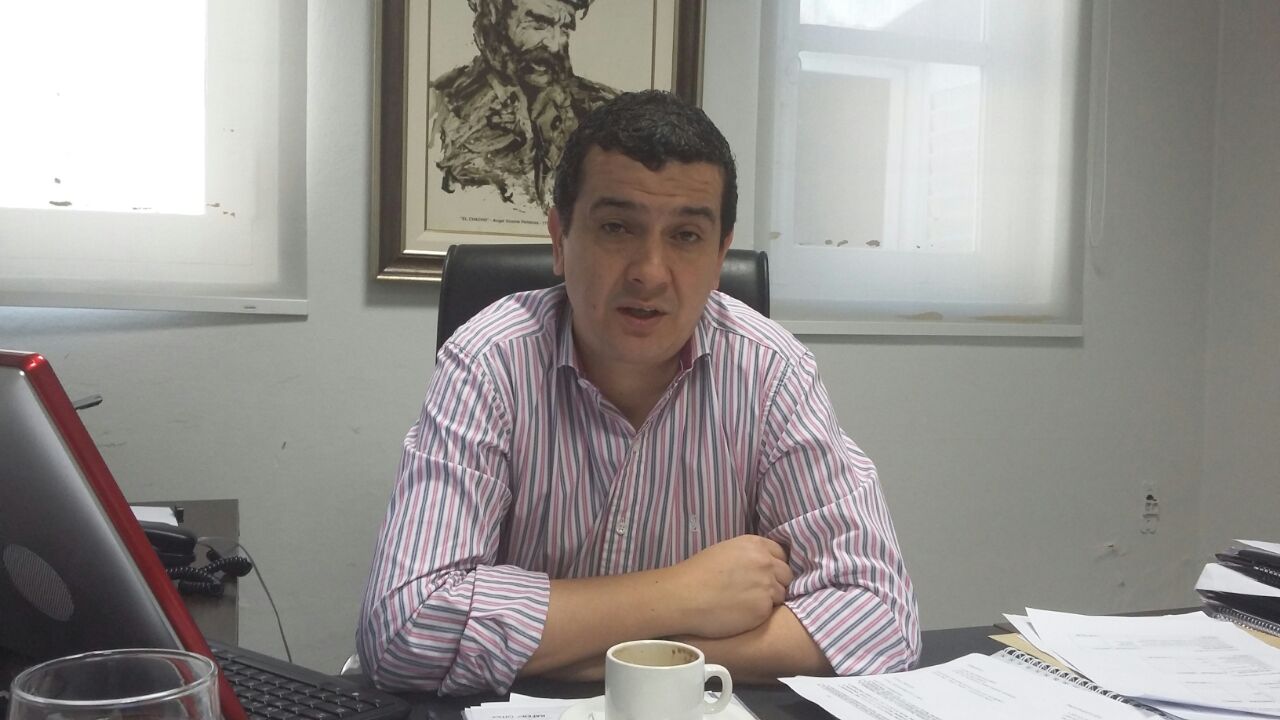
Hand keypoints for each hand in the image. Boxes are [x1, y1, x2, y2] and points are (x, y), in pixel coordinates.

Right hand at [666, 535, 792, 638]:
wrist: (684, 596)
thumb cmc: (697, 574)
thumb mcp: (726, 551)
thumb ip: (749, 555)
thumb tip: (762, 566)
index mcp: (755, 544)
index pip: (781, 554)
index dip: (773, 566)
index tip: (764, 574)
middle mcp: (765, 562)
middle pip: (786, 575)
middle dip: (776, 583)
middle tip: (755, 592)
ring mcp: (766, 586)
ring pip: (781, 595)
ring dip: (768, 600)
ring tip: (745, 604)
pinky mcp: (763, 609)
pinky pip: (770, 612)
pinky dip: (759, 614)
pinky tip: (741, 614)